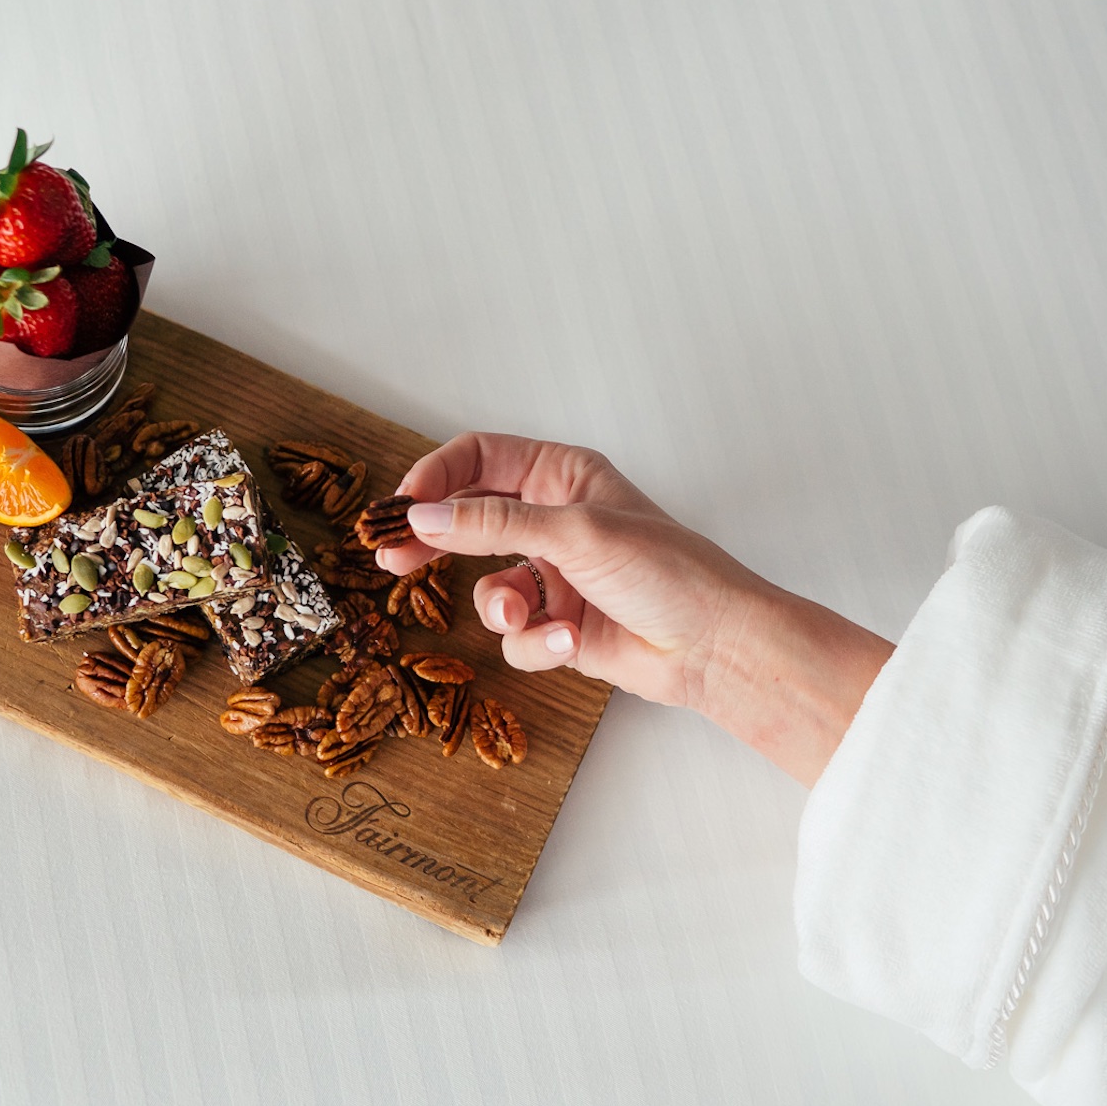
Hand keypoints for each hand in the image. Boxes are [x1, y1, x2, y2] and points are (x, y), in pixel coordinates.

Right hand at [377, 433, 892, 786]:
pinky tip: (570, 640)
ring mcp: (557, 574)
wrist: (716, 647)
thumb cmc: (668, 573)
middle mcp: (556, 519)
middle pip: (468, 520)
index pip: (479, 458)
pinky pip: (517, 635)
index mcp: (563, 475)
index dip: (436, 477)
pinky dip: (536, 641)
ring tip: (525, 617)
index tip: (402, 508)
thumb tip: (422, 518)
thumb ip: (492, 525)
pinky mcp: (560, 625)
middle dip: (435, 543)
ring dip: (502, 609)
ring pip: (489, 589)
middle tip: (390, 559)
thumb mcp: (573, 534)